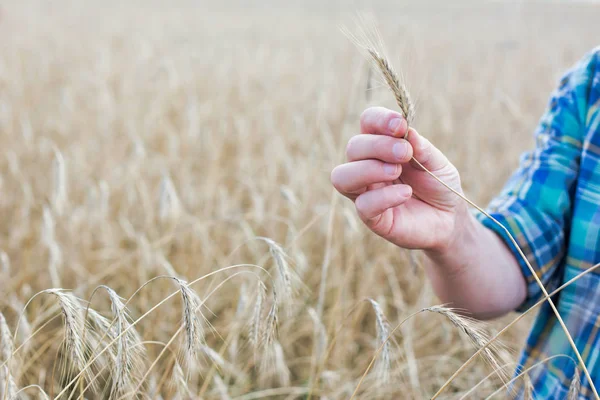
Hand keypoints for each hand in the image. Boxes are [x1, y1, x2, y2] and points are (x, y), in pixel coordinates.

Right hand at [331, 106, 467, 251]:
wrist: (449, 219)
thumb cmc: (439, 185)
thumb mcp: (438, 162)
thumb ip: (422, 148)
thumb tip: (407, 132)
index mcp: (381, 145)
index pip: (367, 122)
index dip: (379, 120)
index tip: (400, 126)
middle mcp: (366, 165)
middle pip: (353, 147)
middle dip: (378, 146)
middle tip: (405, 153)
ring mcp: (365, 192)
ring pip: (342, 176)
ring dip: (368, 169)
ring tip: (396, 171)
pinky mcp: (371, 217)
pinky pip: (363, 205)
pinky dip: (383, 197)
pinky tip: (405, 193)